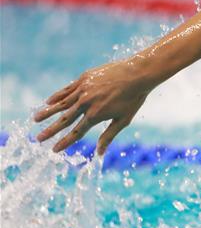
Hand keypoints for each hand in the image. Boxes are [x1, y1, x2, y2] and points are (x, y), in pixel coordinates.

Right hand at [33, 59, 152, 154]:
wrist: (137, 74)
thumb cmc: (133, 99)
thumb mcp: (123, 120)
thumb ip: (109, 135)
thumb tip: (99, 153)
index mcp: (95, 115)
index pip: (76, 132)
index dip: (64, 142)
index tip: (54, 150)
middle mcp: (86, 103)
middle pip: (64, 119)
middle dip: (50, 130)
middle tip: (38, 139)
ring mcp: (83, 90)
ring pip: (61, 103)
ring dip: (47, 112)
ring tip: (35, 119)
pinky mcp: (83, 79)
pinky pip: (66, 89)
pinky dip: (57, 96)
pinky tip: (48, 101)